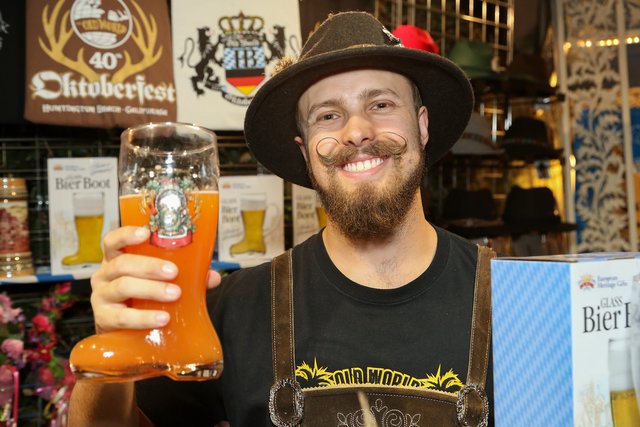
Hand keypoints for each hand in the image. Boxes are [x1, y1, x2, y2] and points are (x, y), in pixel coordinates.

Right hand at [90, 227, 220, 333]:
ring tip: (175, 294)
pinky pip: (122, 317)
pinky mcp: (103, 320)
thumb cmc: (141, 299)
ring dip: (151, 289)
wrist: (124, 333)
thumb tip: (213, 277)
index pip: (113, 241)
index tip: (146, 233)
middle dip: (150, 266)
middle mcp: (105, 275)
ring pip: (123, 287)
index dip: (127, 234)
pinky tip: (161, 318)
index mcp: (116, 259)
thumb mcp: (159, 282)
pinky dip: (144, 317)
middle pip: (122, 263)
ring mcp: (101, 297)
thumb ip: (186, 277)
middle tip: (174, 272)